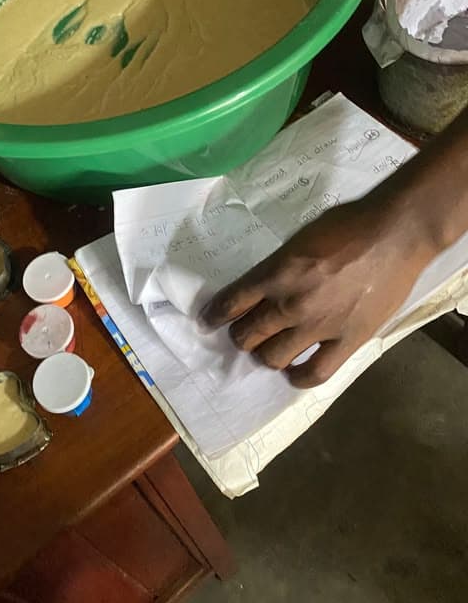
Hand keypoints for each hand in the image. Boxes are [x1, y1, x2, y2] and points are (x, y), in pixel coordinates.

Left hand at [198, 196, 431, 387]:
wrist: (394, 234)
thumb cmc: (347, 225)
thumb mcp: (299, 238)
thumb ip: (278, 266)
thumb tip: (264, 284)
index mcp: (275, 272)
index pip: (232, 301)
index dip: (215, 315)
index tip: (208, 321)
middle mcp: (289, 303)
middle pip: (248, 333)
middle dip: (240, 336)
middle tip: (244, 334)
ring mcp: (318, 326)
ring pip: (273, 357)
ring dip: (265, 355)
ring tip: (270, 350)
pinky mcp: (347, 341)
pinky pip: (315, 372)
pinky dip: (299, 377)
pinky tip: (294, 373)